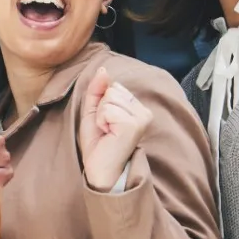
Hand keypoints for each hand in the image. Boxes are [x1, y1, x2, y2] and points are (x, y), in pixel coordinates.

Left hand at [77, 67, 152, 190]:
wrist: (100, 169)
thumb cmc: (98, 143)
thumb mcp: (93, 111)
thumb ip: (97, 90)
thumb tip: (103, 70)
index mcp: (137, 108)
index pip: (114, 87)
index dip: (101, 104)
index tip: (105, 123)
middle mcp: (144, 111)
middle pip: (112, 90)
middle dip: (101, 109)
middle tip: (105, 129)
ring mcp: (141, 117)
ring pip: (110, 97)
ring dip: (101, 116)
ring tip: (107, 132)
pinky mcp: (134, 124)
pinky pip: (108, 108)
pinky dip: (102, 121)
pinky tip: (108, 135)